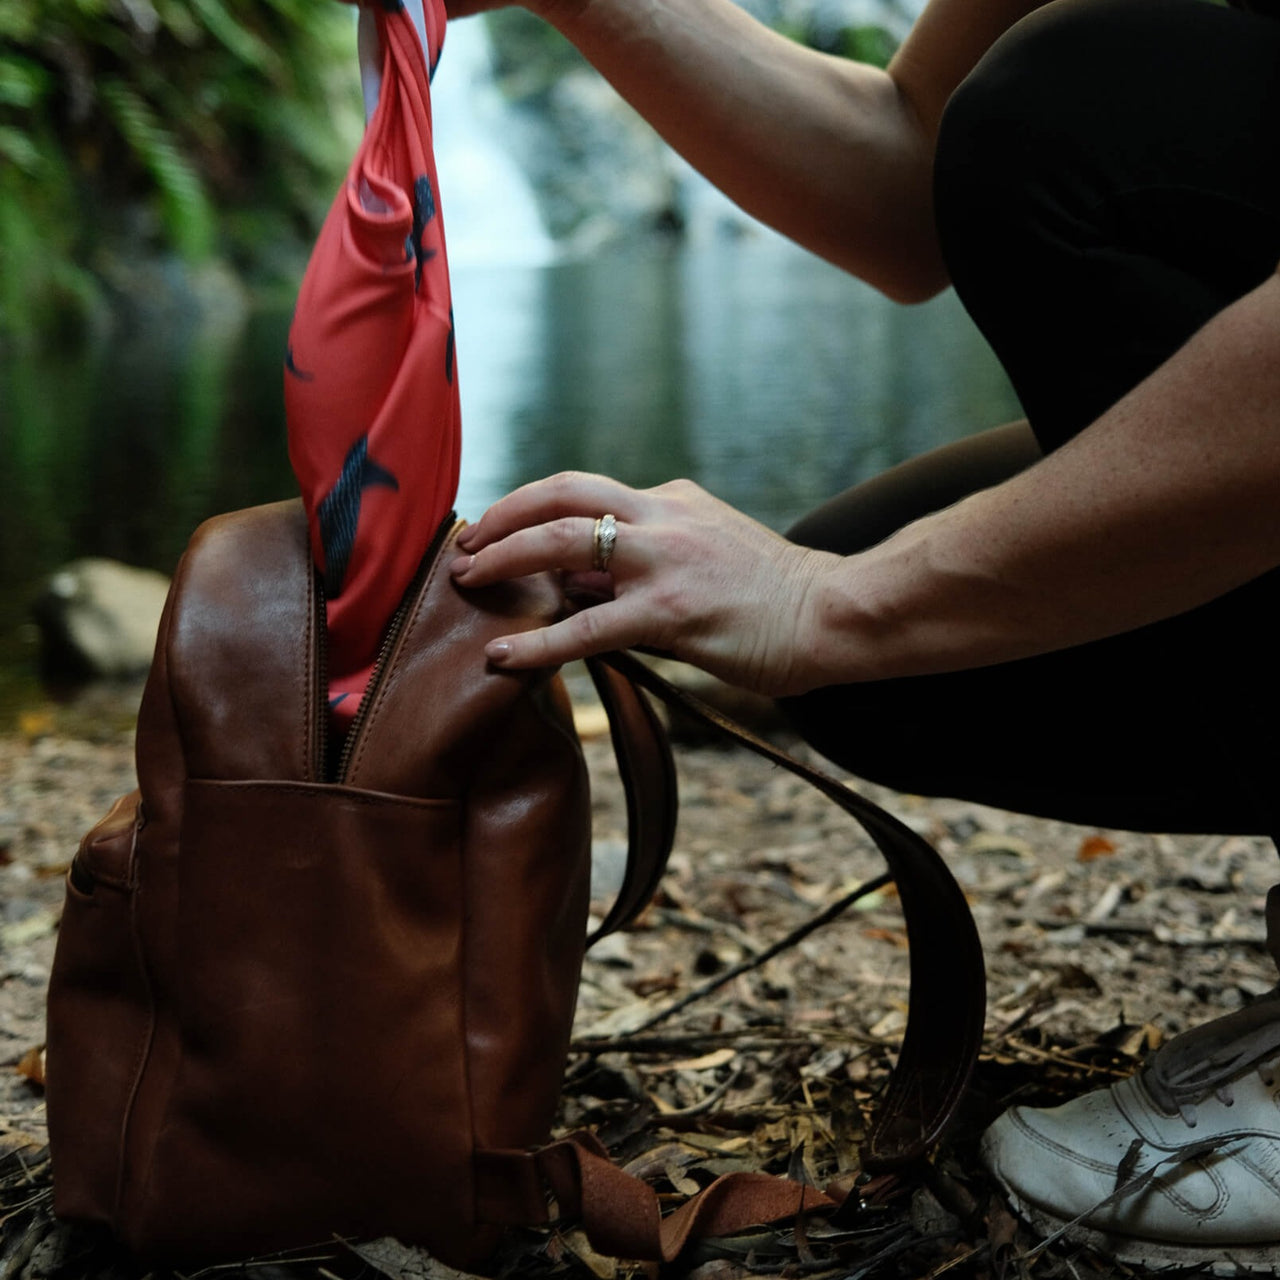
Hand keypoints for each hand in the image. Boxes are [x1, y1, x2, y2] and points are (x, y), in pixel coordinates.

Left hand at [450, 472, 842, 694]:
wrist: (835, 614)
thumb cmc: (774, 594)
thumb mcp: (708, 549)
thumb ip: (645, 557)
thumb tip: (580, 584)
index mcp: (670, 500)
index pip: (584, 491)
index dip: (531, 506)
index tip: (499, 528)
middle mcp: (661, 517)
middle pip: (560, 493)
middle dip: (502, 515)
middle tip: (465, 545)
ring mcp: (664, 561)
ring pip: (561, 543)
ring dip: (502, 559)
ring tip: (466, 582)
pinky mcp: (670, 613)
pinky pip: (585, 627)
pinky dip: (535, 643)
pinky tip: (501, 658)